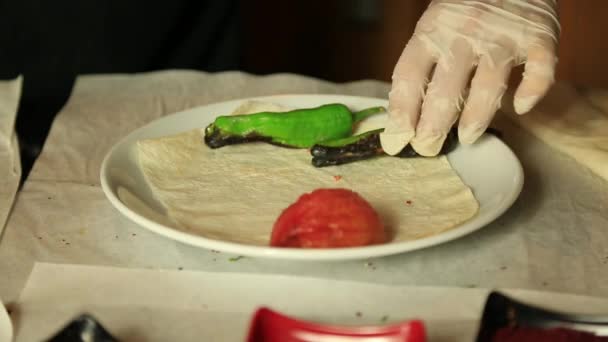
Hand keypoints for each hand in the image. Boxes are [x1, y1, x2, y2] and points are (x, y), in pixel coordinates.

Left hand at [380, 0, 559, 155]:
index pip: (409, 79)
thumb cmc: (464, 8)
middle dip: (432, 128)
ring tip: (466, 139)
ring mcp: (503, 37)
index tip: (396, 142)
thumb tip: (405, 116)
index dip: (401, 114)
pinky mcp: (539, 37)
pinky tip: (520, 107)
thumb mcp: (433, 27)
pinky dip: (532, 92)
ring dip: (474, 120)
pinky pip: (539, 71)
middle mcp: (464, 34)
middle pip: (445, 91)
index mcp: (431, 32)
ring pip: (487, 87)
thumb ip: (423, 64)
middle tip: (428, 148)